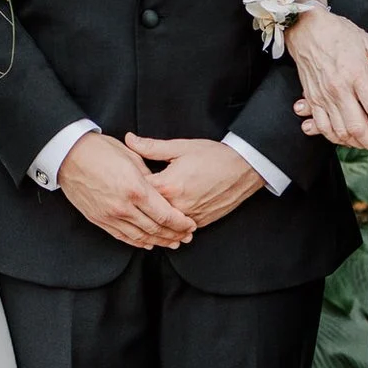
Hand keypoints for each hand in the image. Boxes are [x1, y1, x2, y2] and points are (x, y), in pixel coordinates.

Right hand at [57, 133, 196, 249]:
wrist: (68, 156)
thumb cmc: (100, 150)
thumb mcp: (131, 157)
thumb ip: (149, 177)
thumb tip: (161, 190)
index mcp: (135, 189)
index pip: (165, 214)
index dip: (181, 223)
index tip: (190, 225)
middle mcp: (124, 207)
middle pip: (155, 229)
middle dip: (174, 235)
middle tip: (186, 237)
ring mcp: (110, 216)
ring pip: (140, 237)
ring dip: (159, 242)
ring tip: (172, 243)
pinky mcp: (99, 220)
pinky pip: (122, 237)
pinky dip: (138, 242)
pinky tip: (148, 243)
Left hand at [125, 135, 265, 231]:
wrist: (244, 168)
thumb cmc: (214, 155)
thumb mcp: (180, 147)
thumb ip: (151, 147)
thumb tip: (129, 140)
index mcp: (168, 185)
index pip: (138, 191)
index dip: (129, 185)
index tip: (123, 182)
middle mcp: (177, 205)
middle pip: (148, 210)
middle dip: (139, 205)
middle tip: (128, 200)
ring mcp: (190, 217)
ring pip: (163, 224)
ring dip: (154, 218)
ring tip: (143, 214)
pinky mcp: (200, 222)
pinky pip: (179, 228)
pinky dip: (171, 225)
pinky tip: (164, 221)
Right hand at [287, 8, 367, 152]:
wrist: (304, 27)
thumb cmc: (336, 32)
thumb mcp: (367, 41)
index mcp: (356, 74)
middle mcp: (338, 89)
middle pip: (357, 127)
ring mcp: (323, 95)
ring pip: (339, 131)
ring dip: (355, 143)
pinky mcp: (312, 98)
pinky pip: (322, 126)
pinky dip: (334, 137)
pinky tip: (345, 137)